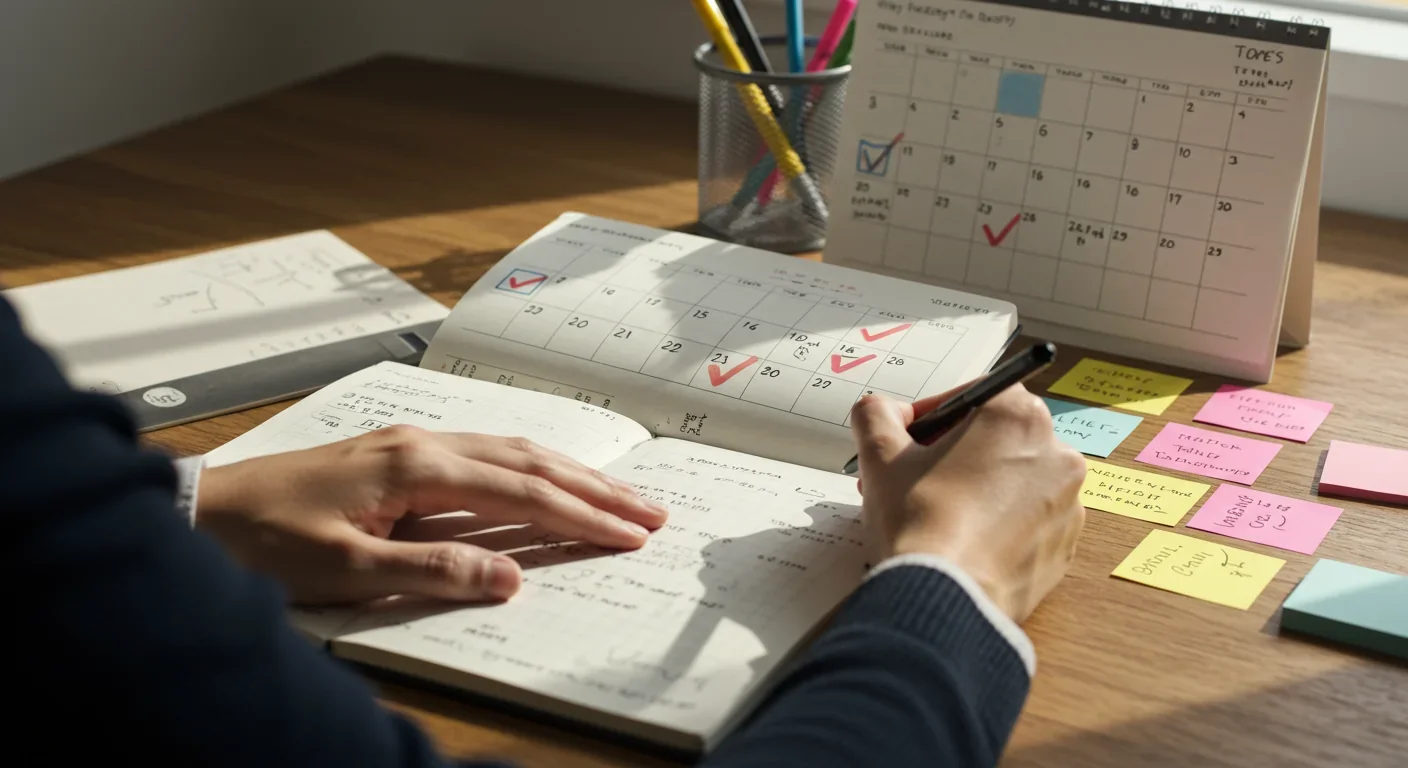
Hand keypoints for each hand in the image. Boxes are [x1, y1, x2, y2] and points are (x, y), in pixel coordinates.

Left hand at [195, 425, 667, 605]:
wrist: (204, 510)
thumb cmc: (266, 541)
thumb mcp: (347, 571)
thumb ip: (432, 571)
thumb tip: (509, 576)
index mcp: (417, 466)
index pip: (522, 492)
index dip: (581, 515)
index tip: (630, 534)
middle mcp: (423, 443)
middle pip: (530, 461)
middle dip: (595, 487)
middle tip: (649, 511)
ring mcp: (411, 443)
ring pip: (511, 451)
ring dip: (569, 473)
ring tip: (616, 494)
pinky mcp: (398, 454)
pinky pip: (484, 455)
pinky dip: (530, 469)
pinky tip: (543, 477)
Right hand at [848, 384, 1085, 622]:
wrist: (946, 598)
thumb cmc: (920, 522)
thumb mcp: (881, 456)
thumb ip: (876, 415)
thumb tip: (883, 412)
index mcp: (1018, 417)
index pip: (973, 396)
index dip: (931, 415)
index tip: (908, 438)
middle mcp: (1056, 453)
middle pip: (996, 437)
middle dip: (953, 453)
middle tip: (913, 478)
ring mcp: (1068, 503)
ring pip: (1013, 480)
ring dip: (977, 487)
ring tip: (935, 513)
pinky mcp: (1065, 544)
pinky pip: (1028, 520)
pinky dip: (1000, 524)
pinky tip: (964, 540)